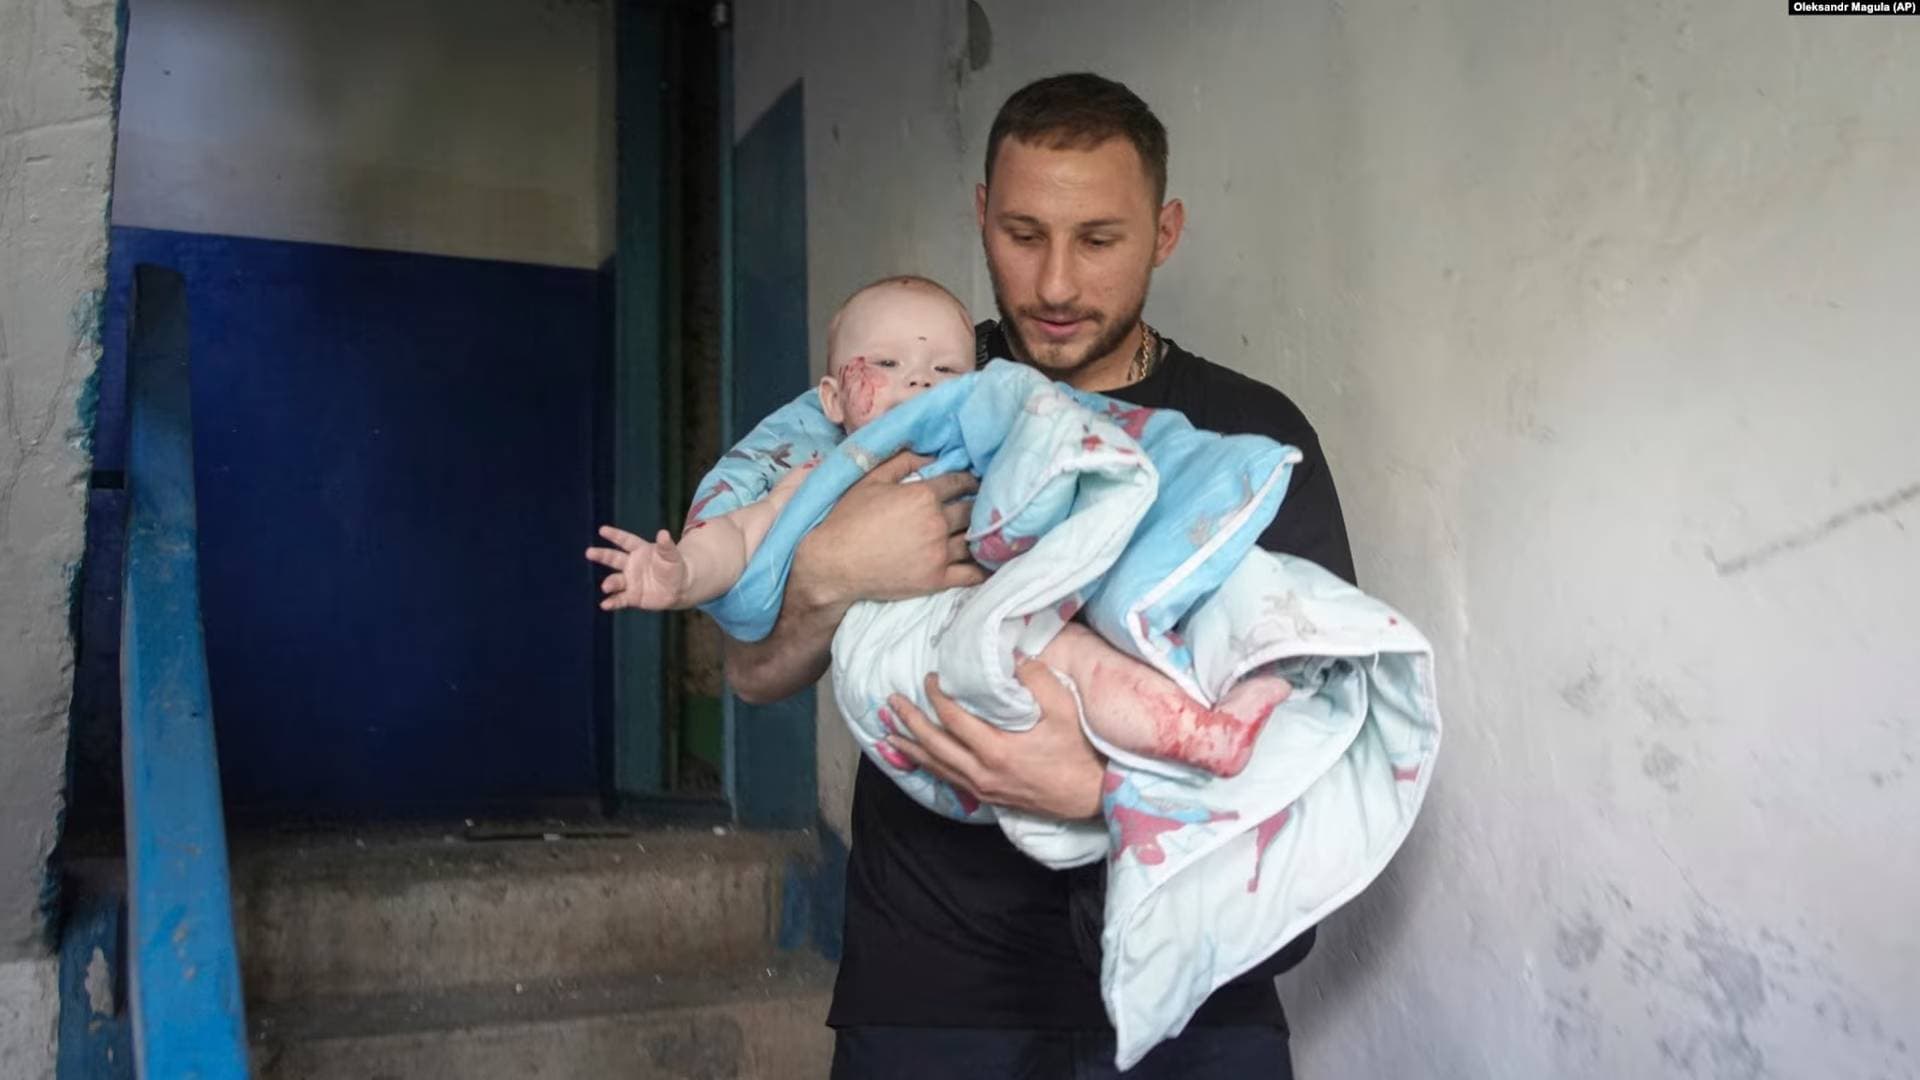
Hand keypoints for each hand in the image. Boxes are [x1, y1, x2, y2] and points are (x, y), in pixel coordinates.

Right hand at [586, 526, 692, 609]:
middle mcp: (631, 564)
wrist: (679, 588)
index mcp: (640, 550)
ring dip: (610, 583)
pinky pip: (620, 599)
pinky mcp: (632, 596)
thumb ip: (666, 546)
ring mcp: (630, 581)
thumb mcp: (672, 556)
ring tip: (606, 586)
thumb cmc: (675, 567)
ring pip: (616, 580)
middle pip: (613, 558)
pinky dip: (612, 602)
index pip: (625, 541)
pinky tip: (605, 604)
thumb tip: (663, 532)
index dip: (614, 535)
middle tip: (589, 552)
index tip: (602, 530)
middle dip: (602, 555)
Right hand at [790, 452, 985, 609]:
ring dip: (981, 533)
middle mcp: (936, 523)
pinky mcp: (936, 579)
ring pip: (974, 539)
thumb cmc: (847, 520)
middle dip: (977, 504)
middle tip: (982, 504)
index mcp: (923, 496)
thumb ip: (902, 462)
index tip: (973, 481)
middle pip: (971, 509)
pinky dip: (983, 568)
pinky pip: (971, 574)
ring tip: (986, 529)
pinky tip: (989, 562)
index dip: (969, 479)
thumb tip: (930, 455)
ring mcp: (939, 553)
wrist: (833, 565)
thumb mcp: (870, 481)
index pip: (959, 482)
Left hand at [884, 663, 1104, 820]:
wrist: (1090, 795)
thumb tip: (1012, 657)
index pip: (953, 719)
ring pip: (936, 766)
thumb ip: (1036, 678)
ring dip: (910, 747)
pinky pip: (948, 780)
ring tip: (888, 733)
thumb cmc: (1078, 751)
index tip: (929, 678)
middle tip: (891, 702)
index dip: (937, 696)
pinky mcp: (987, 797)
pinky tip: (918, 760)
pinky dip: (928, 768)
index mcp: (996, 749)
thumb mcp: (1063, 709)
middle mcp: (981, 772)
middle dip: (909, 721)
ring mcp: (982, 787)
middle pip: (934, 744)